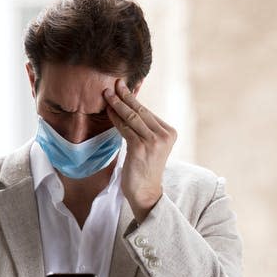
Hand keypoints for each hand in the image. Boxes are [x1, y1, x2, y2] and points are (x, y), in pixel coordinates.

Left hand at [104, 79, 176, 222]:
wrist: (146, 192)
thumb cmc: (144, 169)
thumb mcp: (150, 145)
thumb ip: (144, 128)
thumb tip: (130, 105)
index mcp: (170, 133)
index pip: (148, 112)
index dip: (134, 98)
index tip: (125, 87)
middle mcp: (164, 136)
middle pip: (141, 111)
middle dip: (126, 96)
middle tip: (115, 83)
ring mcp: (153, 142)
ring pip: (132, 117)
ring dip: (117, 104)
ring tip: (107, 93)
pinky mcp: (140, 148)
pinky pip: (125, 128)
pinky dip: (115, 118)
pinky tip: (108, 111)